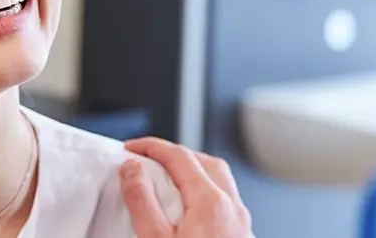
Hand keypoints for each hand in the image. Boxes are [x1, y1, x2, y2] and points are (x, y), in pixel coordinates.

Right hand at [121, 137, 252, 237]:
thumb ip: (142, 201)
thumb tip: (132, 170)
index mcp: (210, 203)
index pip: (179, 156)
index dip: (151, 147)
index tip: (132, 148)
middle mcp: (232, 207)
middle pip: (205, 161)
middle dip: (175, 155)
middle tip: (150, 160)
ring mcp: (241, 222)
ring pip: (220, 180)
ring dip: (194, 172)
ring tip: (169, 182)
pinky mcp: (243, 235)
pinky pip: (227, 200)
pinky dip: (207, 192)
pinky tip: (192, 210)